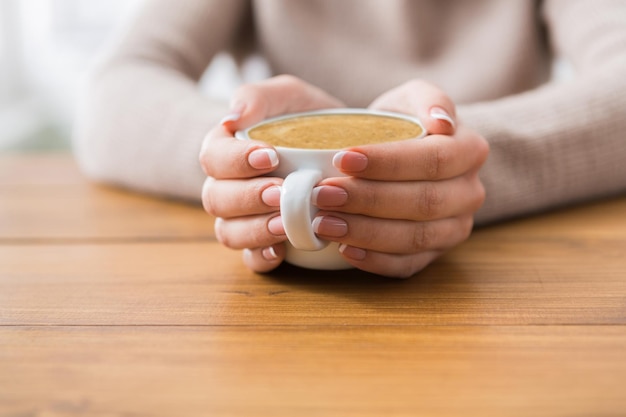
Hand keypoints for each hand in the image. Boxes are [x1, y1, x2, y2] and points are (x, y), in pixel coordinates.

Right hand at [199, 75, 343, 271]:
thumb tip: (232, 118)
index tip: (271, 157)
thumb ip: (259, 97)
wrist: (344, 150)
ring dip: (254, 230)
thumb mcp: (290, 97)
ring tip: (285, 224)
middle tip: (280, 192)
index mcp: (226, 151)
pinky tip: (281, 250)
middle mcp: (228, 187)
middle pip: (216, 198)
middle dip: (247, 197)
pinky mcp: (264, 243)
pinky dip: (261, 257)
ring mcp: (243, 219)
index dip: (235, 161)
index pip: (213, 157)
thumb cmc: (309, 121)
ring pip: (228, 232)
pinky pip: (250, 259)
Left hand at [311, 80, 488, 276]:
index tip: (342, 158)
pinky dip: (375, 261)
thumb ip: (427, 98)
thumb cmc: (401, 125)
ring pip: (414, 237)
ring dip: (366, 232)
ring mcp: (455, 227)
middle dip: (368, 200)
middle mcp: (469, 193)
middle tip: (322, 194)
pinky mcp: (435, 254)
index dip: (388, 162)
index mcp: (469, 151)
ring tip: (323, 223)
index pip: (433, 160)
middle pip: (422, 202)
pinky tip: (345, 250)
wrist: (402, 156)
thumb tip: (441, 122)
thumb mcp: (412, 98)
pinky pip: (408, 265)